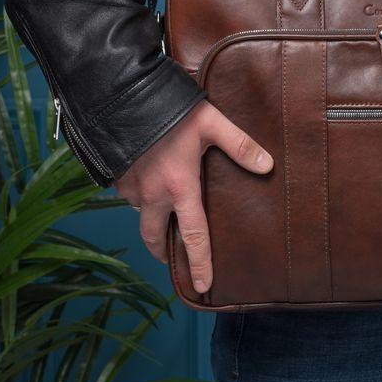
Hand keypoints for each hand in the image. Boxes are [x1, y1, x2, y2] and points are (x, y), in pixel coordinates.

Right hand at [113, 99, 273, 291]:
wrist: (122, 96)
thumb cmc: (171, 109)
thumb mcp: (211, 123)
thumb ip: (240, 145)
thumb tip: (267, 165)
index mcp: (179, 187)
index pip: (193, 235)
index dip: (199, 263)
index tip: (203, 285)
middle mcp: (152, 195)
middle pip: (156, 237)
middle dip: (164, 251)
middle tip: (174, 257)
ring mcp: (130, 187)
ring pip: (141, 214)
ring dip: (152, 218)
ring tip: (164, 214)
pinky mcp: (115, 176)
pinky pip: (129, 195)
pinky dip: (140, 196)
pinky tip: (148, 183)